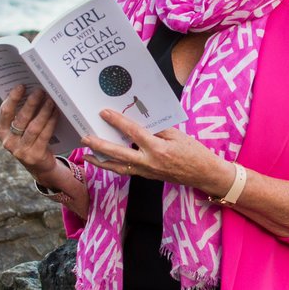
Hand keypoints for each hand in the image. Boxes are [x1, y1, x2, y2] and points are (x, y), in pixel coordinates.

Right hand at [0, 85, 59, 177]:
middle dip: (31, 103)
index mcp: (1, 132)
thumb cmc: (29, 140)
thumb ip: (20, 114)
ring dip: (43, 112)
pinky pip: (44, 135)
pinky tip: (56, 112)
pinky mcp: (35, 155)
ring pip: (34, 127)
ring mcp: (21, 150)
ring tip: (50, 100)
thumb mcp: (20, 129)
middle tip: (40, 90)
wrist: (39, 166)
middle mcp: (8, 142)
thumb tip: (30, 90)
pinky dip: (51, 122)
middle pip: (21, 119)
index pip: (5, 112)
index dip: (13, 98)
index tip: (21, 86)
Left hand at [84, 109, 234, 195]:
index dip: (117, 122)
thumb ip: (157, 129)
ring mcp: (147, 172)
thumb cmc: (194, 152)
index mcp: (158, 148)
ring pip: (118, 167)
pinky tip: (105, 161)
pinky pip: (126, 171)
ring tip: (86, 154)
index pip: (133, 133)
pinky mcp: (147, 176)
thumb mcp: (177, 135)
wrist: (203, 174)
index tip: (104, 113)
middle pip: (118, 154)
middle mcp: (149, 162)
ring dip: (100, 161)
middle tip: (85, 138)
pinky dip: (113, 166)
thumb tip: (139, 122)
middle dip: (99, 146)